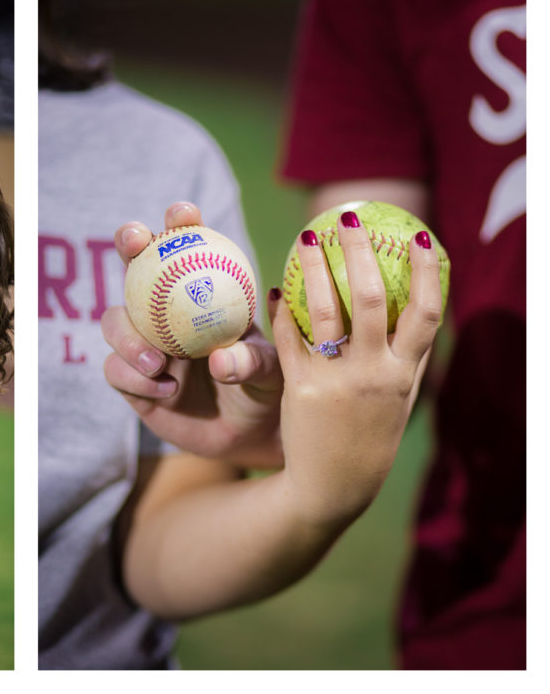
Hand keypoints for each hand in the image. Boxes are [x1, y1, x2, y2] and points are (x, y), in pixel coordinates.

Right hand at [102, 202, 282, 467]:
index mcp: (201, 294)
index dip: (179, 224)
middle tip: (135, 243)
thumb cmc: (265, 390)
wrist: (248, 436)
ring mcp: (143, 345)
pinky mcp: (130, 380)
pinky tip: (165, 389)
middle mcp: (164, 313)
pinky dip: (135, 377)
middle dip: (129, 244)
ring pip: (114, 322)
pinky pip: (115, 370)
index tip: (184, 214)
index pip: (186, 248)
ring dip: (128, 336)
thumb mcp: (272, 371)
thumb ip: (252, 362)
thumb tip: (222, 359)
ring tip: (158, 361)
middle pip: (135, 268)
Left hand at [270, 211, 443, 527]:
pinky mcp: (300, 390)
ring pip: (324, 311)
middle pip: (371, 298)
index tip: (418, 235)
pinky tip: (276, 289)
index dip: (427, 272)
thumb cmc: (369, 436)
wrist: (332, 488)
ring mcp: (335, 382)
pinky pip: (288, 340)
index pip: (426, 313)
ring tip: (306, 237)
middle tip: (346, 215)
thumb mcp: (399, 399)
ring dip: (313, 268)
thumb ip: (407, 356)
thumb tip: (419, 308)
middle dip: (359, 251)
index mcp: (404, 373)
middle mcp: (374, 374)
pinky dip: (282, 311)